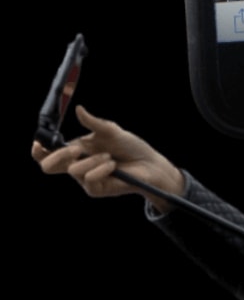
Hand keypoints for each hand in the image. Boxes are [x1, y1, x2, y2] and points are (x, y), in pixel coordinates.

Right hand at [32, 106, 184, 211]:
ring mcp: (84, 179)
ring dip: (92, 159)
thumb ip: (93, 122)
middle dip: (57, 156)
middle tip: (75, 149)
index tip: (39, 142)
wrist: (148, 163)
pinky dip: (101, 169)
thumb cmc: (129, 145)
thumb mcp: (111, 130)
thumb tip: (78, 109)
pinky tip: (113, 165)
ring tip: (109, 156)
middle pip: (48, 166)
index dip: (39, 149)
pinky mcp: (95, 189)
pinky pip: (89, 179)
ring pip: (73, 170)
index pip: (49, 152)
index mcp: (77, 148)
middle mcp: (77, 164)